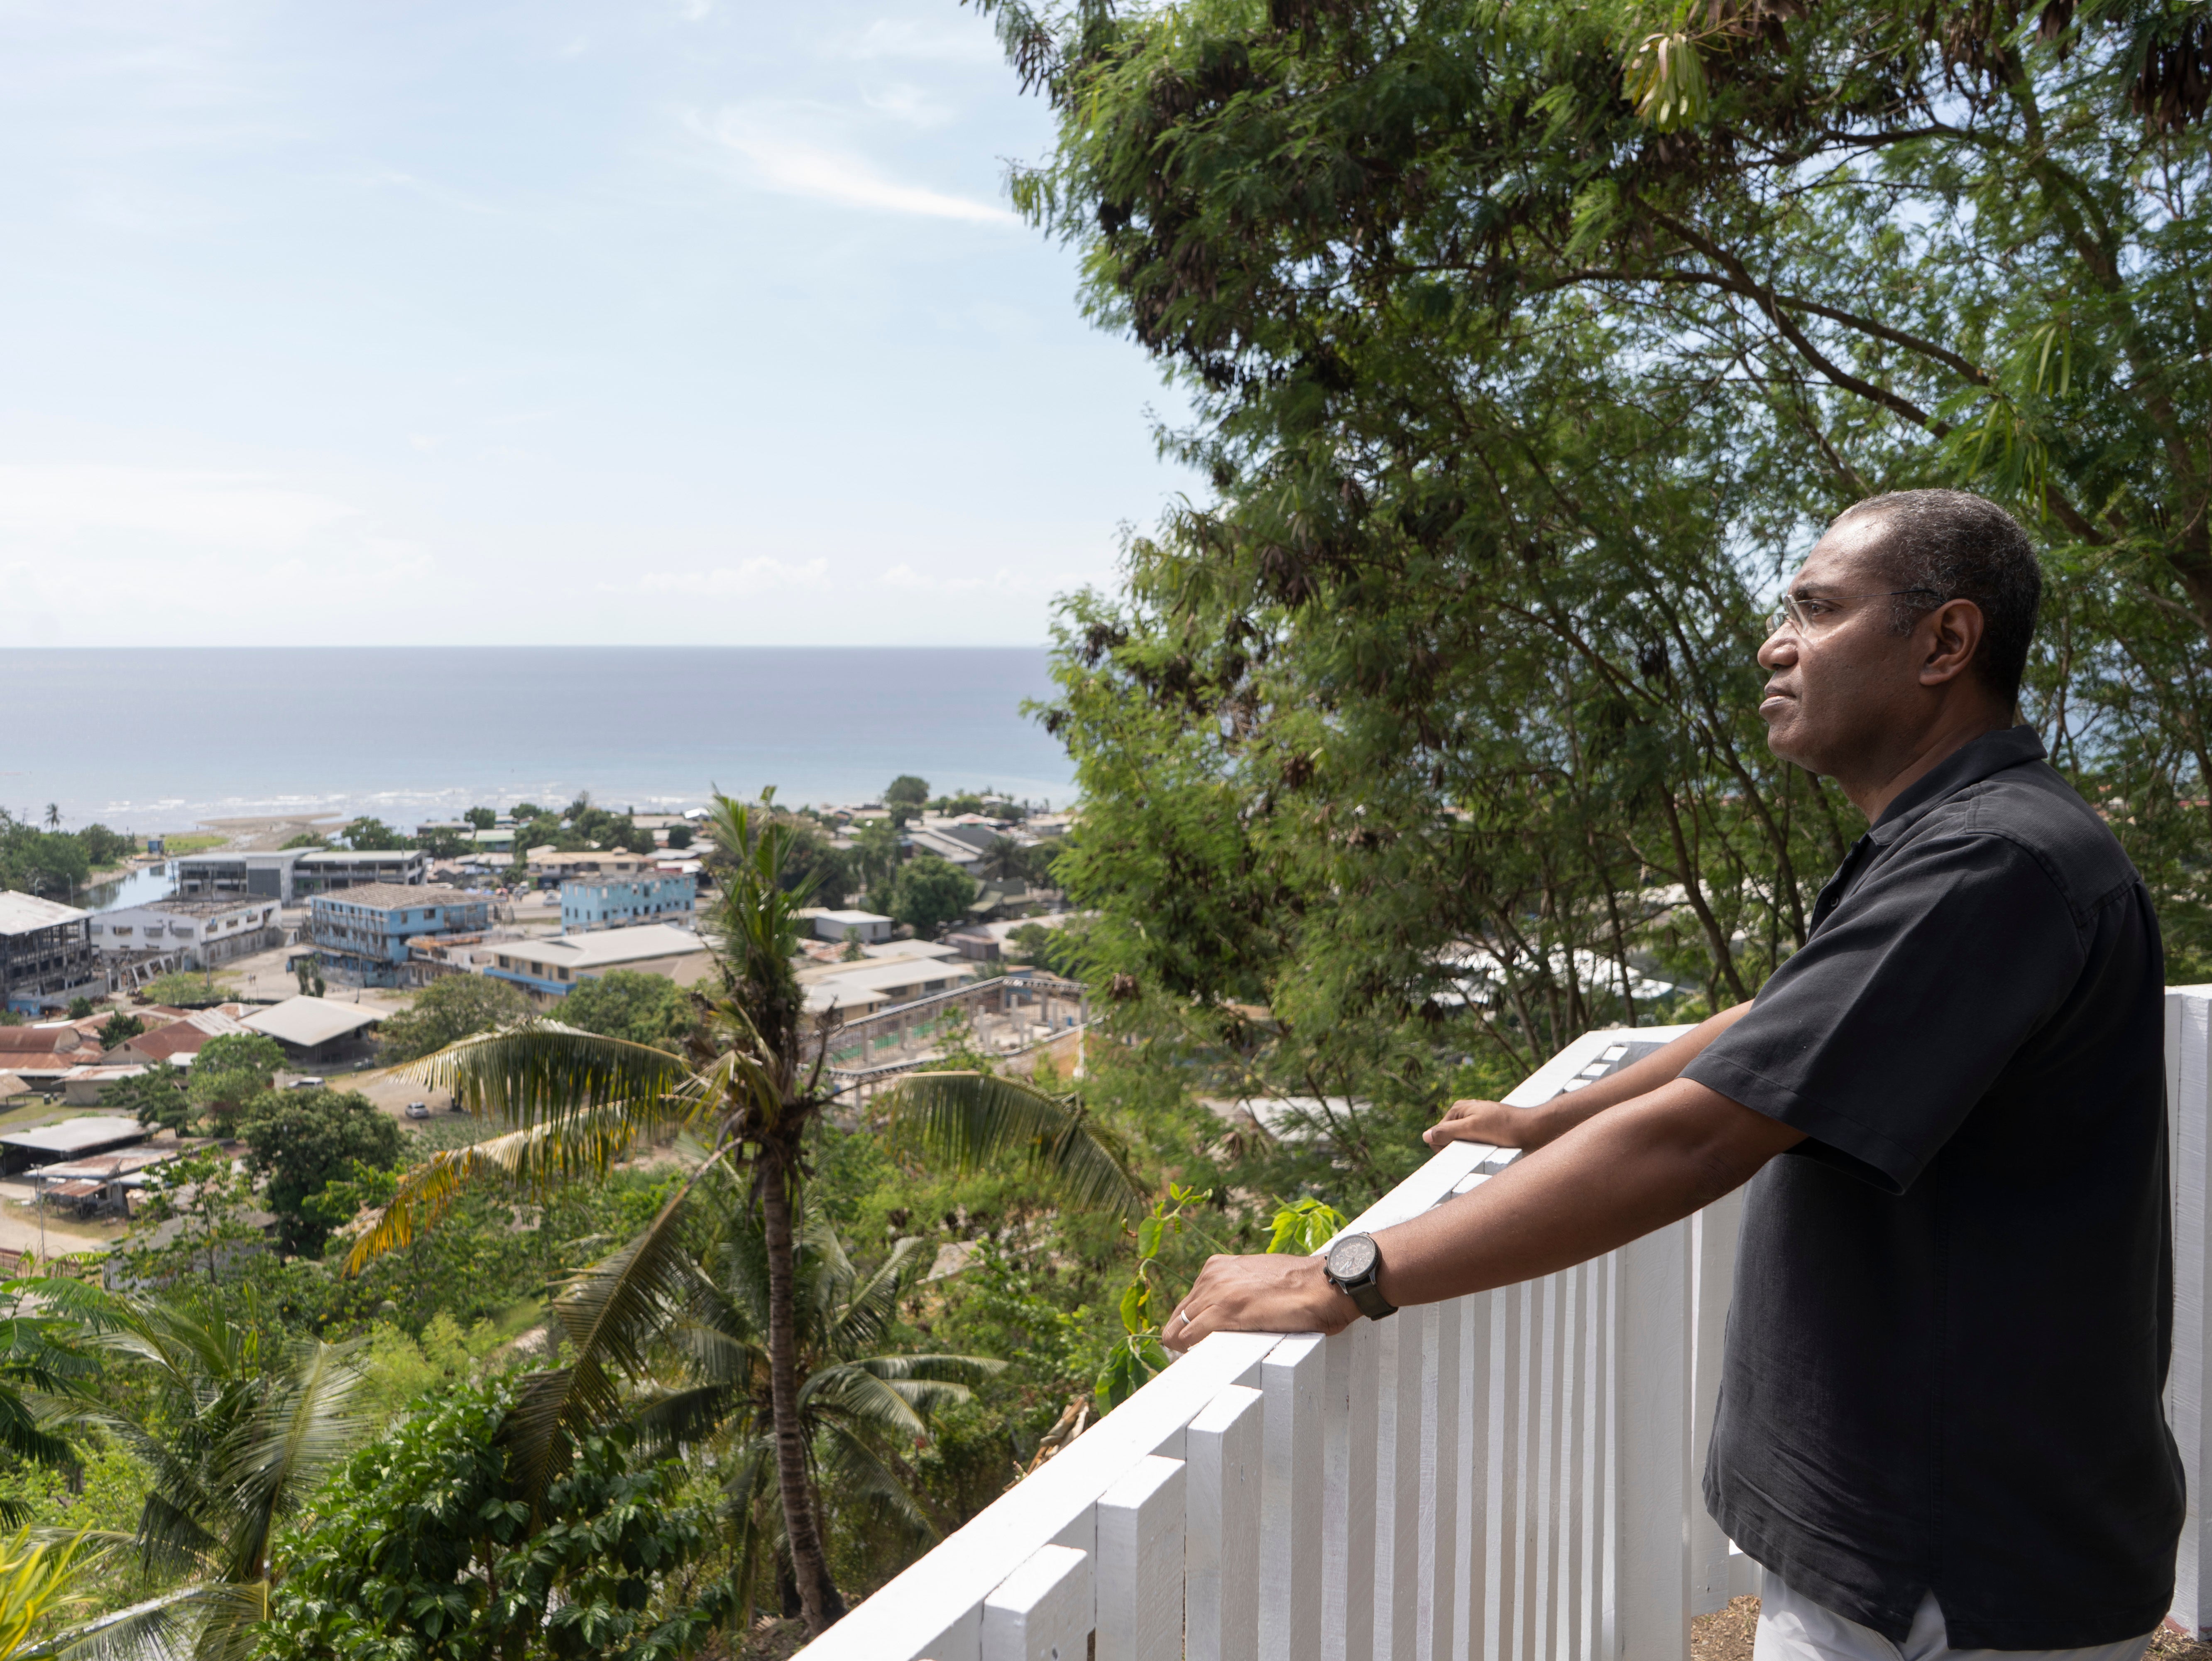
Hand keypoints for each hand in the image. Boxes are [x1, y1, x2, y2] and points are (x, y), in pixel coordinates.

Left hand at [1160, 1252, 1355, 1352]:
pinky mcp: (1225, 1311)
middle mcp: (1211, 1275)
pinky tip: (1208, 1365)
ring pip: (1178, 1331)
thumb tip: (1224, 1319)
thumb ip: (1237, 1293)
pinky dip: (1193, 1355)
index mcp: (1217, 1267)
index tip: (1201, 1349)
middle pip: (1178, 1319)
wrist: (1326, 1284)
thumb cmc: (1301, 1288)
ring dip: (1188, 1351)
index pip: (1187, 1306)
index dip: (1191, 1330)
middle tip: (1202, 1362)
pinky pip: (1189, 1339)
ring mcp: (1216, 1292)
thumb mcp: (1258, 1281)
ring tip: (1208, 1367)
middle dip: (1184, 1342)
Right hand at [1423, 1097, 1542, 1151]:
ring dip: (1469, 1151)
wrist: (1533, 1130)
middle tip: (1476, 1149)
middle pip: (1447, 1139)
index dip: (1446, 1147)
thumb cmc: (1505, 1128)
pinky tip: (1490, 1150)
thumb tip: (1425, 1136)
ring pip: (1461, 1144)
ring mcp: (1476, 1122)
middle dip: (1457, 1148)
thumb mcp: (1472, 1129)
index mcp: (1458, 1109)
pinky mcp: (1486, 1132)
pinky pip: (1473, 1144)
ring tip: (1486, 1149)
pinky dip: (1478, 1150)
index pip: (1436, 1134)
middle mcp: (1465, 1114)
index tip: (1464, 1149)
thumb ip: (1447, 1132)